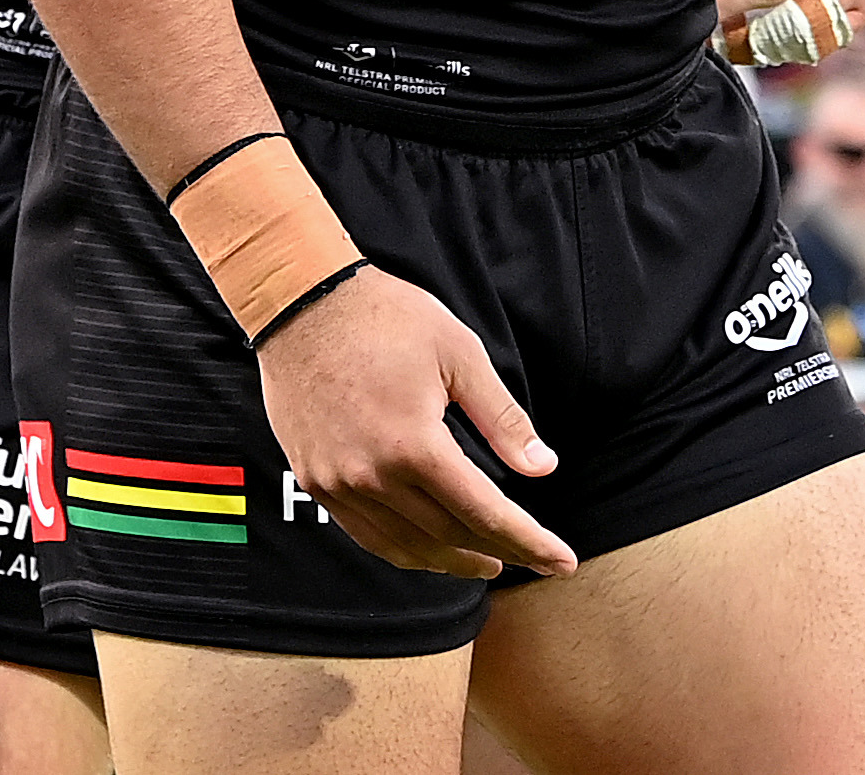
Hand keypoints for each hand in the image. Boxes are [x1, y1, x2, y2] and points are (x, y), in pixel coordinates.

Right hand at [253, 268, 572, 580]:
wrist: (302, 303)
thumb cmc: (387, 318)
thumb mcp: (460, 355)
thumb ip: (503, 419)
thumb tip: (544, 467)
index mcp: (414, 446)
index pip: (485, 513)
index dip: (529, 542)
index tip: (562, 562)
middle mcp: (372, 477)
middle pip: (450, 535)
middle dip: (501, 552)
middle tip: (535, 560)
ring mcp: (338, 484)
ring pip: (407, 547)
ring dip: (453, 561)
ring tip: (488, 561)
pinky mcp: (314, 481)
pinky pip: (367, 535)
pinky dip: (405, 551)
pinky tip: (429, 550)